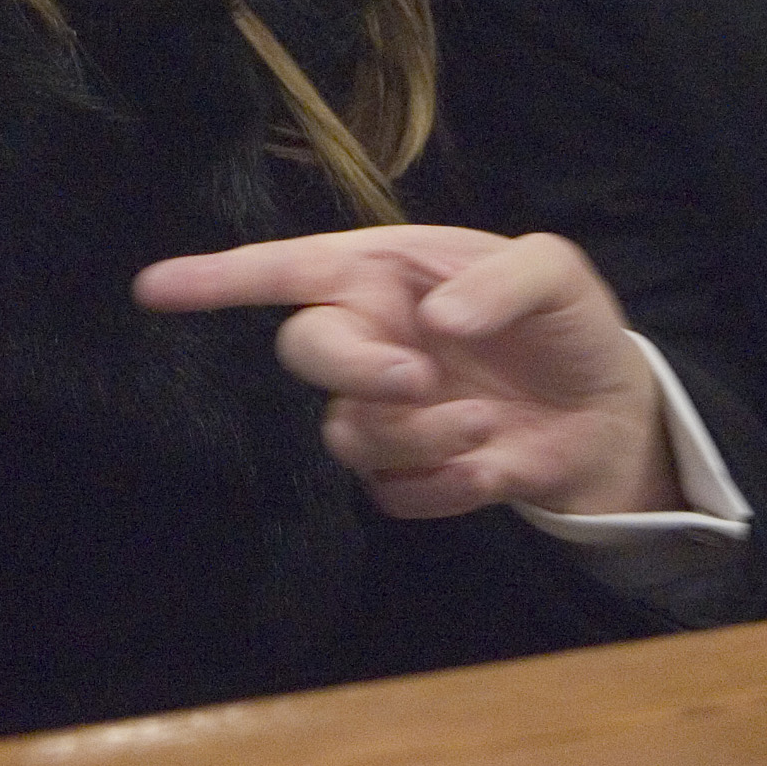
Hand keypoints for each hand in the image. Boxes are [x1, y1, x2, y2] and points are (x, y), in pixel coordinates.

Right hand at [133, 227, 677, 520]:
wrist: (613, 415)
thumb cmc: (569, 325)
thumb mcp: (558, 273)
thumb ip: (504, 280)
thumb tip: (434, 323)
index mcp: (389, 273)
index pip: (288, 270)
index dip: (218, 278)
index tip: (153, 288)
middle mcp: (372, 337)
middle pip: (304, 350)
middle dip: (356, 368)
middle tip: (420, 378)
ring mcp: (386, 412)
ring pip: (346, 433)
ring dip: (418, 435)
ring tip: (485, 424)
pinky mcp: (412, 477)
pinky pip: (391, 495)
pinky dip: (445, 487)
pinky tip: (493, 467)